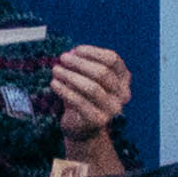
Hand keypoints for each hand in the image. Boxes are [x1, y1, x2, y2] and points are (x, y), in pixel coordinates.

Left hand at [47, 43, 134, 162]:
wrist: (82, 126)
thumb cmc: (83, 94)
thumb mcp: (85, 76)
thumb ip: (81, 64)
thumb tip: (71, 54)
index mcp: (124, 78)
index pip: (112, 59)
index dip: (93, 52)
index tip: (75, 50)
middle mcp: (123, 94)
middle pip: (103, 73)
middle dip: (80, 63)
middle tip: (62, 58)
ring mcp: (112, 109)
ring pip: (92, 88)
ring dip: (71, 76)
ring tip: (55, 69)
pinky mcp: (98, 121)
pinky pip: (80, 102)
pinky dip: (64, 91)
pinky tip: (54, 83)